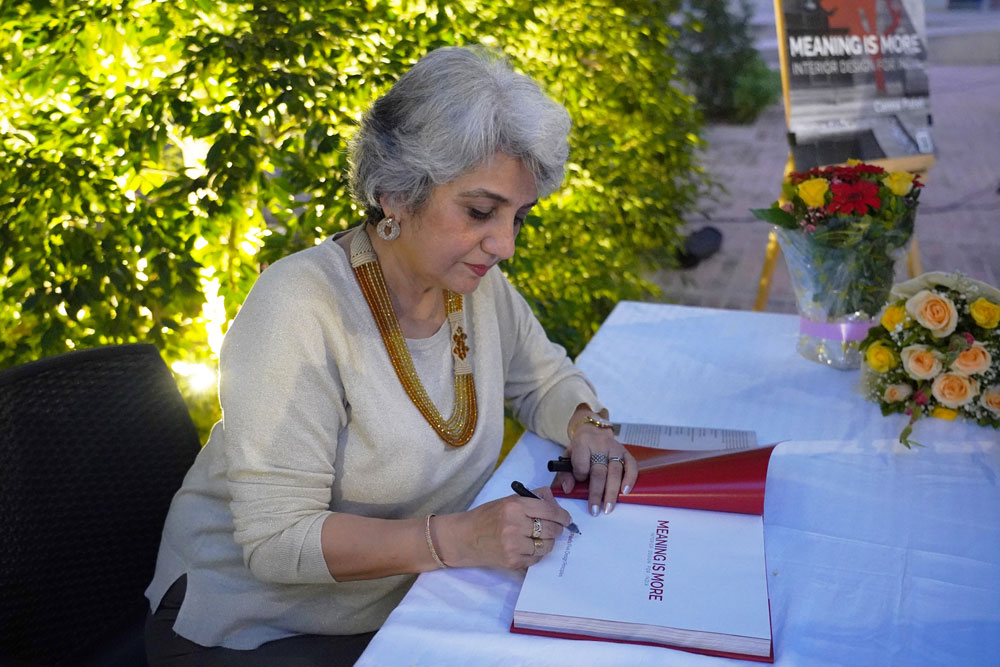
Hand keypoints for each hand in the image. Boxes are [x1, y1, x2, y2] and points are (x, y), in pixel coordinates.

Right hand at [435, 486, 570, 568]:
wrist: (463, 538)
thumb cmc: (486, 517)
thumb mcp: (507, 500)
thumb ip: (533, 499)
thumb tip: (556, 504)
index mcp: (514, 506)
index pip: (550, 511)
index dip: (563, 516)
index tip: (567, 519)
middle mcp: (515, 525)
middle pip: (552, 530)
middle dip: (558, 529)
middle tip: (556, 529)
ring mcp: (514, 545)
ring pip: (546, 546)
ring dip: (548, 543)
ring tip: (541, 538)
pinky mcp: (513, 561)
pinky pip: (536, 558)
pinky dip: (537, 553)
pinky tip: (529, 547)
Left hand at [555, 409, 637, 516]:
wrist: (592, 430)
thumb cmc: (579, 448)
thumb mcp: (567, 456)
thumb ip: (565, 472)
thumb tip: (567, 489)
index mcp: (582, 443)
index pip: (581, 464)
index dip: (580, 476)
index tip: (579, 483)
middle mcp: (600, 444)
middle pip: (599, 472)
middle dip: (597, 493)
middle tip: (595, 510)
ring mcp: (615, 448)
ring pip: (615, 471)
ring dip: (612, 492)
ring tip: (609, 507)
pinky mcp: (626, 452)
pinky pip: (631, 466)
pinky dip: (630, 479)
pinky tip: (625, 492)